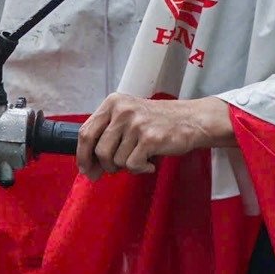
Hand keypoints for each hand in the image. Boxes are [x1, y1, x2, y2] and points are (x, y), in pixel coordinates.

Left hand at [76, 95, 233, 179]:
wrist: (191, 119)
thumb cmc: (158, 121)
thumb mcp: (128, 117)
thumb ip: (107, 134)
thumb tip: (88, 166)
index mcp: (113, 103)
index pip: (85, 132)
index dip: (83, 156)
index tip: (86, 169)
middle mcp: (122, 111)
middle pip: (99, 150)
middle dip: (105, 166)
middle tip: (113, 170)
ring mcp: (136, 124)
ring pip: (116, 161)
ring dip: (127, 166)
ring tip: (140, 157)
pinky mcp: (150, 138)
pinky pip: (132, 165)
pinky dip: (140, 168)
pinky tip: (149, 161)